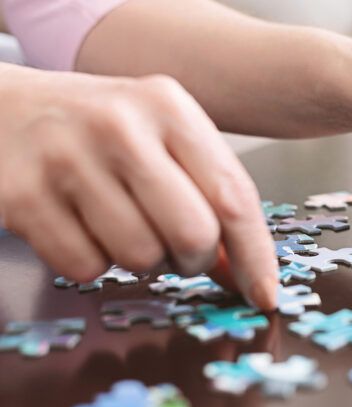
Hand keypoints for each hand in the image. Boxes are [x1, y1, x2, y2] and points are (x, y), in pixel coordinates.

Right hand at [0, 66, 277, 307]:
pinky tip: (81, 226)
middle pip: (192, 235)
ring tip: (122, 225)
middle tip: (176, 250)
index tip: (264, 294)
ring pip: (140, 258)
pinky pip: (86, 268)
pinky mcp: (23, 197)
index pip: (233, 196)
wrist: (4, 108)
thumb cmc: (98, 129)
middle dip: (192, 260)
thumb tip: (241, 270)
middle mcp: (121, 126)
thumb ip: (207, 192)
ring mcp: (67, 159)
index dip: (255, 255)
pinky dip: (92, 262)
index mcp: (168, 107)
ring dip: (142, 261)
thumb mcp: (161, 138)